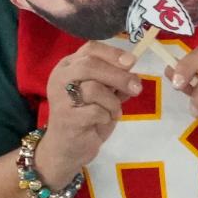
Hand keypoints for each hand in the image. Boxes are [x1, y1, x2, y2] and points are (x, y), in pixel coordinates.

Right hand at [37, 42, 141, 186]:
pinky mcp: (66, 118)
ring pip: (93, 88)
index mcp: (68, 66)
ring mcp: (60, 98)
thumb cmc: (86, 116)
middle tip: (136, 87)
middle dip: (118, 75)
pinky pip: (95, 111)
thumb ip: (115, 80)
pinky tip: (104, 121)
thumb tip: (133, 70)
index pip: (90, 49)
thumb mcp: (103, 94)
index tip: (132, 62)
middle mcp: (60, 78)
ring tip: (114, 111)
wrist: (67, 148)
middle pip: (90, 65)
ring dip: (112, 101)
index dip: (113, 53)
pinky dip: (106, 116)